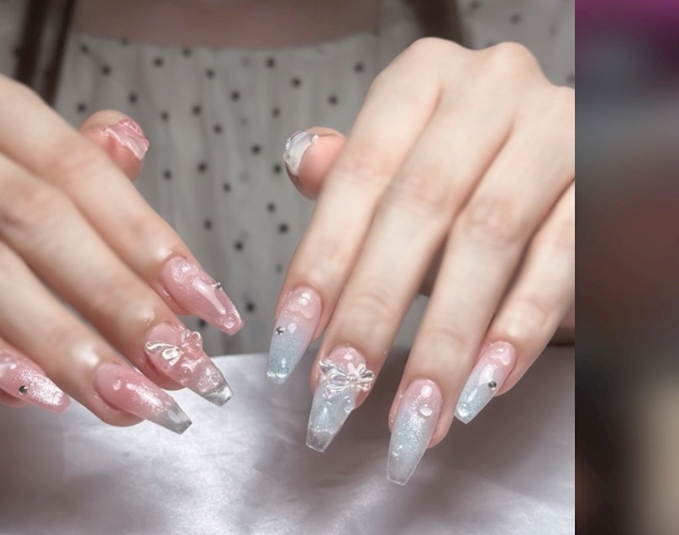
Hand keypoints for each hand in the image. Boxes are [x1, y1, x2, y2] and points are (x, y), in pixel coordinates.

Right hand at [0, 63, 242, 430]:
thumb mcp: (13, 148)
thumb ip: (74, 158)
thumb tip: (128, 143)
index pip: (78, 172)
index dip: (146, 240)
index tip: (206, 302)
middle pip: (39, 224)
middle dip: (118, 300)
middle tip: (179, 363)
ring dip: (68, 345)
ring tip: (133, 397)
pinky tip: (44, 396)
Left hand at [269, 39, 573, 482]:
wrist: (560, 164)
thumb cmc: (465, 172)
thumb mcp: (401, 169)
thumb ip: (352, 175)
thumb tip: (304, 161)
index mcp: (423, 80)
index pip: (359, 175)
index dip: (322, 262)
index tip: (292, 341)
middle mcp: (490, 87)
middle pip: (419, 205)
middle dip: (373, 309)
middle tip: (342, 388)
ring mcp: (555, 125)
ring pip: (488, 237)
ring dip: (446, 338)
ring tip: (414, 410)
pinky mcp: (606, 174)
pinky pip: (562, 258)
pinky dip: (519, 327)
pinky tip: (485, 384)